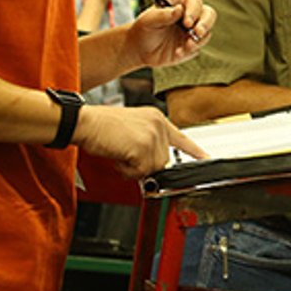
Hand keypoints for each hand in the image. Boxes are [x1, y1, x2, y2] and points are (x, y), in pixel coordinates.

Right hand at [74, 105, 208, 177]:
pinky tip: (118, 156)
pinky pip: (140, 172)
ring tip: (121, 153)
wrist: (85, 122)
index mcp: (157, 118)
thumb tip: (154, 162)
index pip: (181, 137)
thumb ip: (147, 141)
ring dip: (134, 168)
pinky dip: (127, 170)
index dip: (195, 151)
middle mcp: (159, 125)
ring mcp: (153, 136)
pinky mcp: (144, 147)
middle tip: (126, 154)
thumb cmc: (101, 126)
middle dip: (143, 164)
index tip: (206, 158)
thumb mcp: (131, 128)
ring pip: (153, 168)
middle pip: (163, 161)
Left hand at [128, 0, 216, 67]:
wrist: (140, 49)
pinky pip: (198, 47)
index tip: (186, 23)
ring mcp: (193, 30)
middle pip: (209, 14)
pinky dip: (190, 51)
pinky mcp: (193, 44)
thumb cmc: (143, 29)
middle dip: (205, 24)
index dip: (193, 11)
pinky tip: (177, 53)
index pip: (194, 2)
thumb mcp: (148, 20)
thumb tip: (179, 9)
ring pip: (206, 32)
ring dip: (198, 40)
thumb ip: (163, 14)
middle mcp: (190, 15)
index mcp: (179, 3)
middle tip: (197, 33)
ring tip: (186, 47)